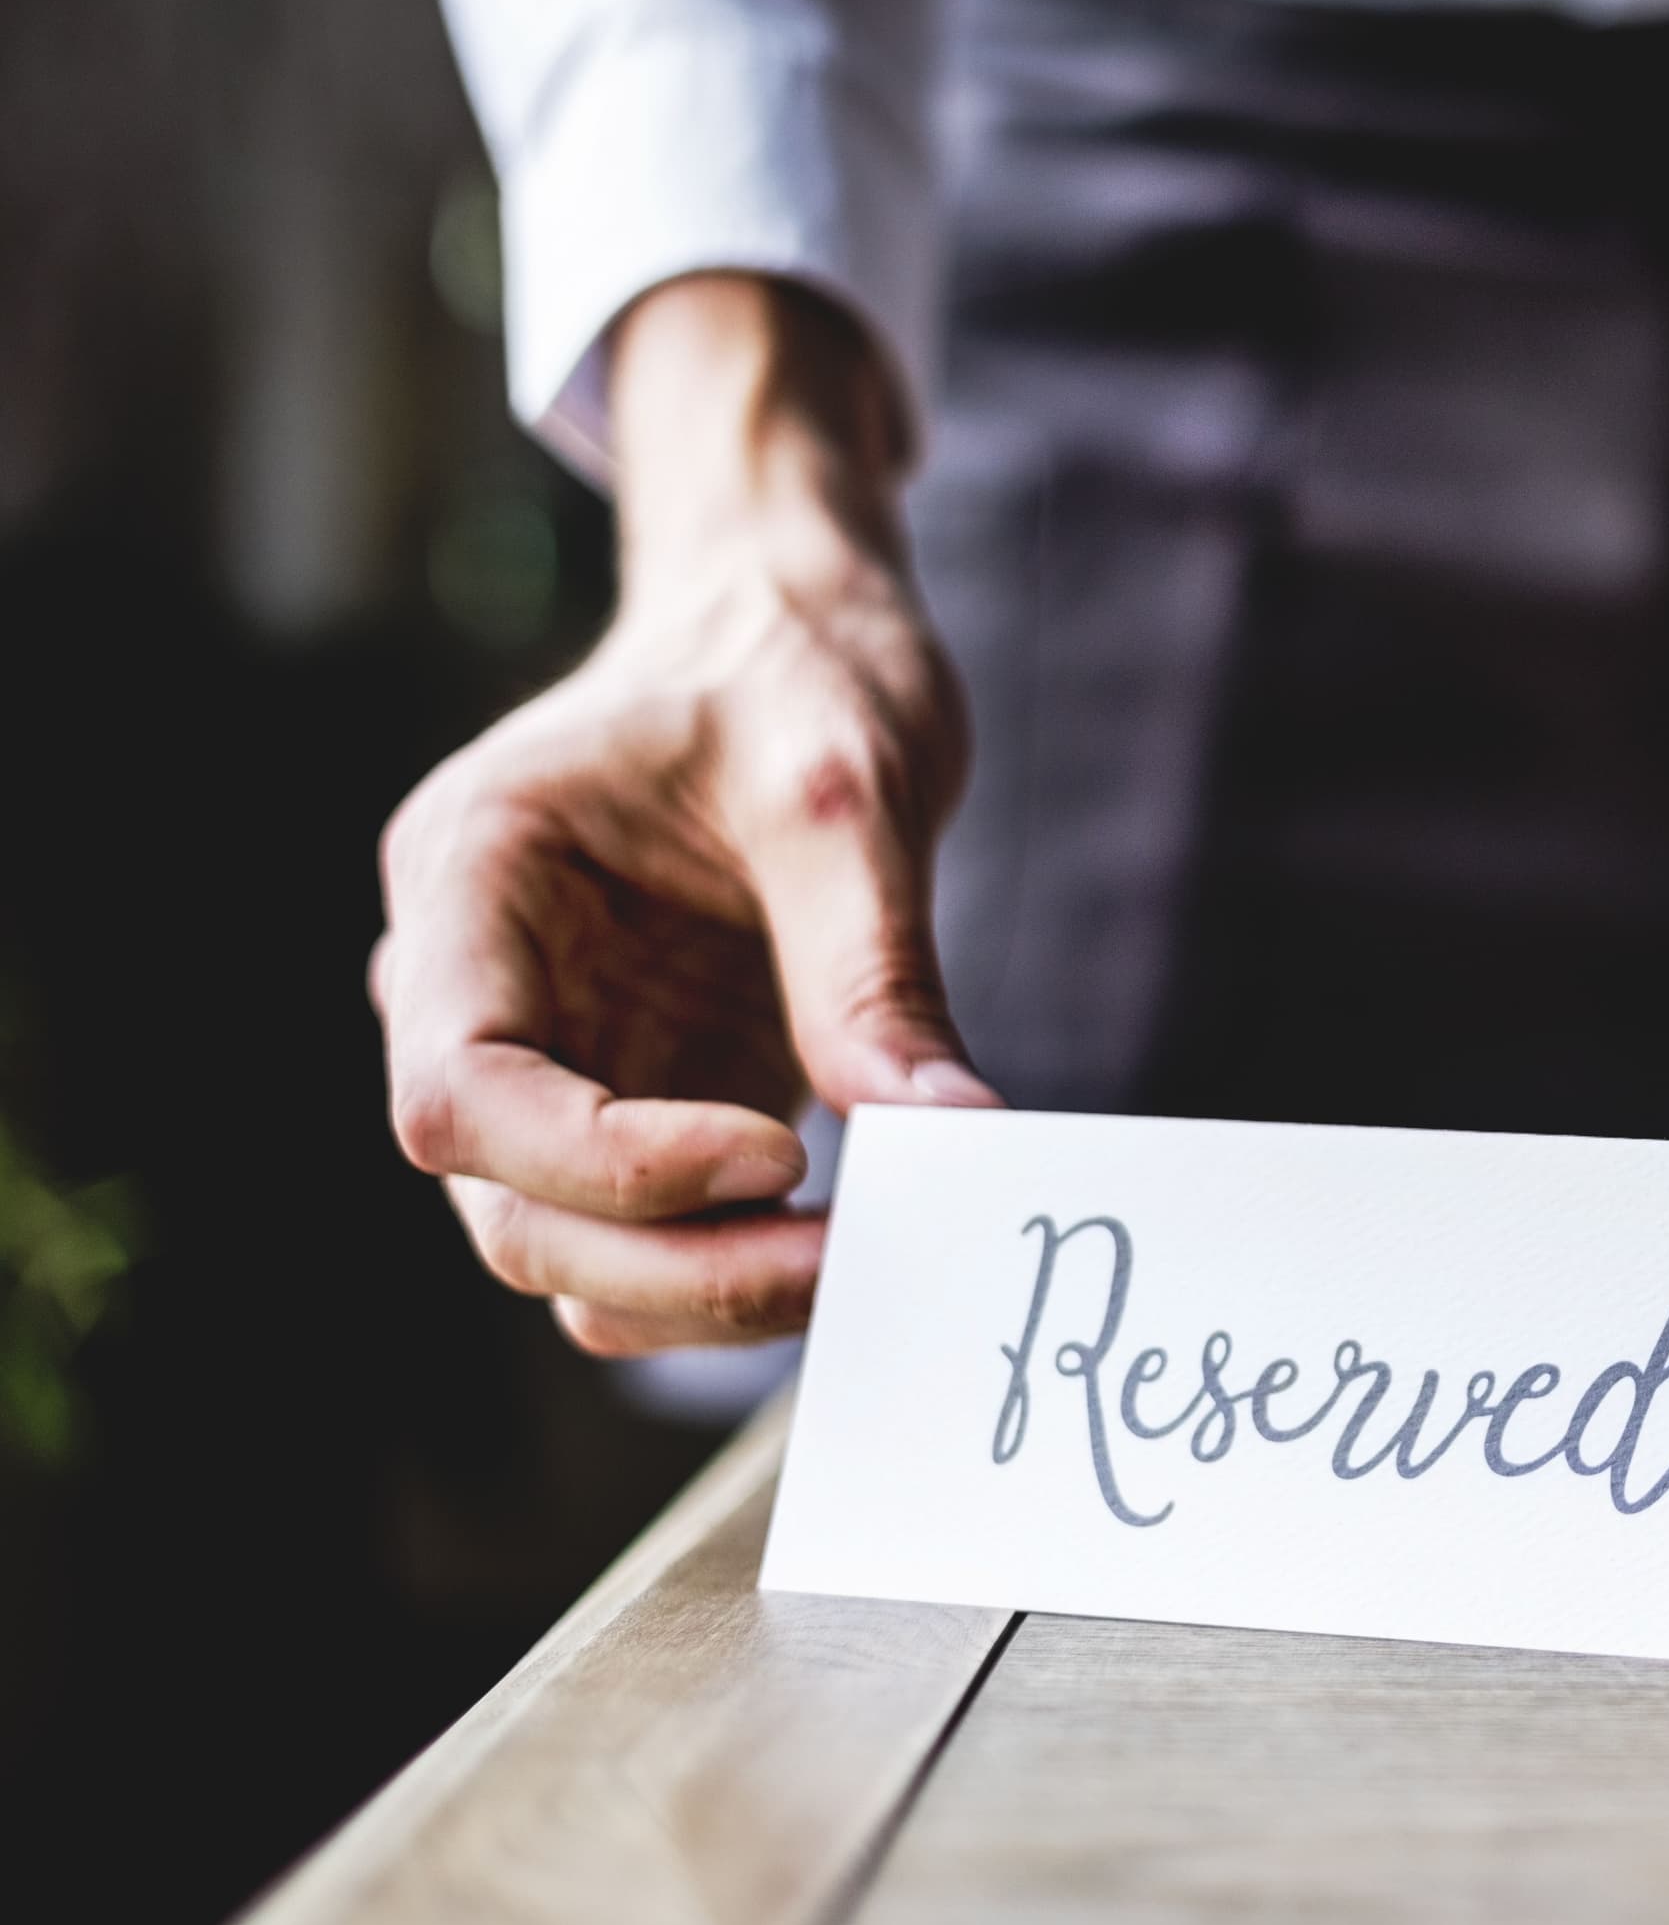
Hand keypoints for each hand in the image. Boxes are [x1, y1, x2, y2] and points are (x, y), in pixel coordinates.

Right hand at [375, 274, 994, 1355]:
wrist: (794, 630)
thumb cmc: (794, 666)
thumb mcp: (849, 787)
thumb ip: (872, 965)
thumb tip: (949, 1134)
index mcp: (468, 880)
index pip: (462, 1094)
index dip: (605, 1162)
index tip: (778, 1153)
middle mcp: (474, 988)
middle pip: (505, 1206)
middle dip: (673, 1263)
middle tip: (851, 1261)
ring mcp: (550, 1056)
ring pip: (567, 1251)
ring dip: (705, 1294)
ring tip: (868, 1261)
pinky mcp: (637, 1098)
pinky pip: (650, 1235)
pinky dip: (735, 1272)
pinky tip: (856, 1249)